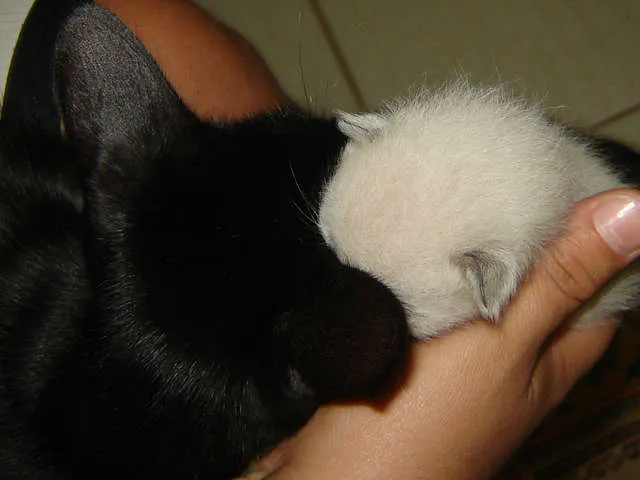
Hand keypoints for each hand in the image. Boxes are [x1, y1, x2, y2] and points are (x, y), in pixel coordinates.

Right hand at [247, 188, 639, 479]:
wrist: (339, 471)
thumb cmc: (433, 417)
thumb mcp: (504, 342)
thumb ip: (562, 280)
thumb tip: (638, 210)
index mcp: (557, 348)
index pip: (602, 272)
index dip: (594, 218)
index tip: (561, 163)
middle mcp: (516, 345)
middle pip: (539, 268)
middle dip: (527, 215)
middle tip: (501, 152)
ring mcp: (464, 344)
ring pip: (484, 275)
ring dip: (476, 233)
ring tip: (458, 172)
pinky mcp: (416, 338)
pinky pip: (439, 285)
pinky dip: (436, 254)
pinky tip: (417, 220)